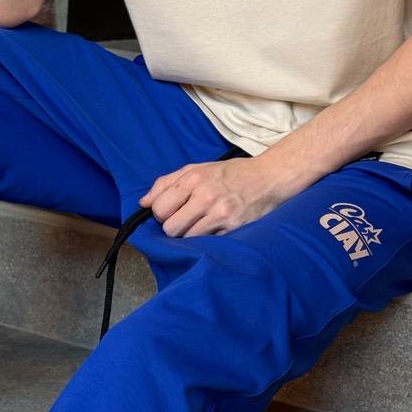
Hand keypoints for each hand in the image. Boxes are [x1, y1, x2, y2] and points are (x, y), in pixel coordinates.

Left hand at [139, 153, 300, 237]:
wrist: (269, 178)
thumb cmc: (230, 174)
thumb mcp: (197, 169)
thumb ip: (167, 183)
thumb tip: (143, 203)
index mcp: (193, 178)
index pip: (159, 209)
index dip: (162, 214)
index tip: (172, 212)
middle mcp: (206, 195)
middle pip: (170, 228)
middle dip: (174, 227)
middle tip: (186, 220)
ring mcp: (221, 213)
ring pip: (187, 239)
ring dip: (190, 235)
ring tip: (202, 224)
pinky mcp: (234, 228)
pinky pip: (208, 243)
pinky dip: (207, 240)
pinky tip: (215, 229)